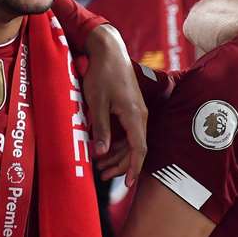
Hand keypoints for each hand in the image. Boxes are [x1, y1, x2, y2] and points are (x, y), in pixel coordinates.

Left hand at [82, 26, 148, 185]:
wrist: (110, 52)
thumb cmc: (103, 74)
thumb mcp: (97, 102)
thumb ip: (101, 128)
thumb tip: (101, 152)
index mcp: (134, 116)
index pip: (138, 149)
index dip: (133, 168)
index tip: (128, 184)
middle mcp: (140, 116)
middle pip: (135, 148)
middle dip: (121, 165)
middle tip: (103, 176)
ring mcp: (137, 113)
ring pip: (131, 141)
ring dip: (117, 155)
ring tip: (101, 167)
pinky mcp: (131, 109)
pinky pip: (128, 132)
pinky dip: (117, 143)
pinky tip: (104, 149)